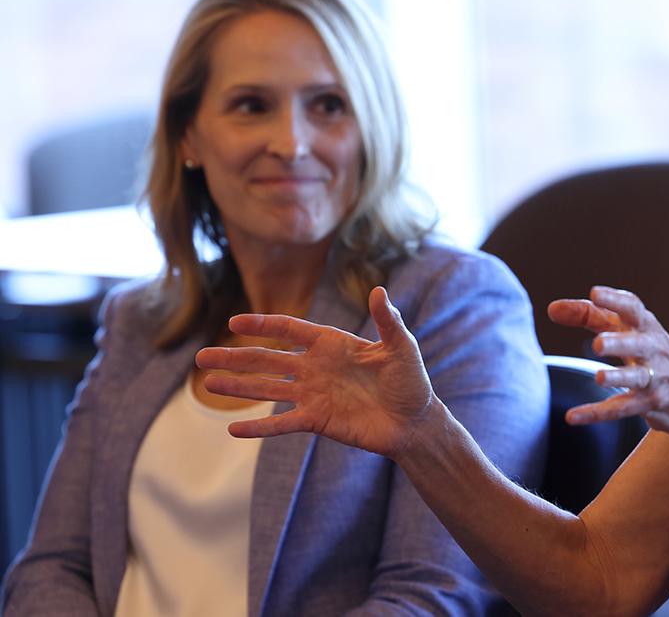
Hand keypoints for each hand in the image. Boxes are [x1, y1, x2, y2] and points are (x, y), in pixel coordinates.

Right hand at [198, 286, 433, 459]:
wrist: (415, 422)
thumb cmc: (411, 382)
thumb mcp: (402, 348)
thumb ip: (387, 321)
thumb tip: (378, 290)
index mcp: (332, 344)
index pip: (289, 330)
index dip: (262, 326)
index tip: (233, 323)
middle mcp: (316, 367)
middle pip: (267, 359)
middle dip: (235, 358)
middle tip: (201, 357)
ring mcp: (313, 394)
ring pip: (266, 389)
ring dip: (237, 388)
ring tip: (207, 384)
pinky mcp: (316, 421)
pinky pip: (282, 423)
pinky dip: (259, 427)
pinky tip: (232, 430)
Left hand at [547, 286, 668, 433]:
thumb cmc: (651, 354)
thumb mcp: (628, 332)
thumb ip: (591, 317)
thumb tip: (552, 308)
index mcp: (646, 327)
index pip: (633, 308)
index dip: (614, 300)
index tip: (594, 293)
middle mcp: (653, 349)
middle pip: (637, 343)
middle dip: (619, 342)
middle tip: (598, 344)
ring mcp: (654, 378)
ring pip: (636, 377)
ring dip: (618, 377)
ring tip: (599, 378)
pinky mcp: (650, 404)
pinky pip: (623, 409)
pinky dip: (596, 413)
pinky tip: (572, 416)